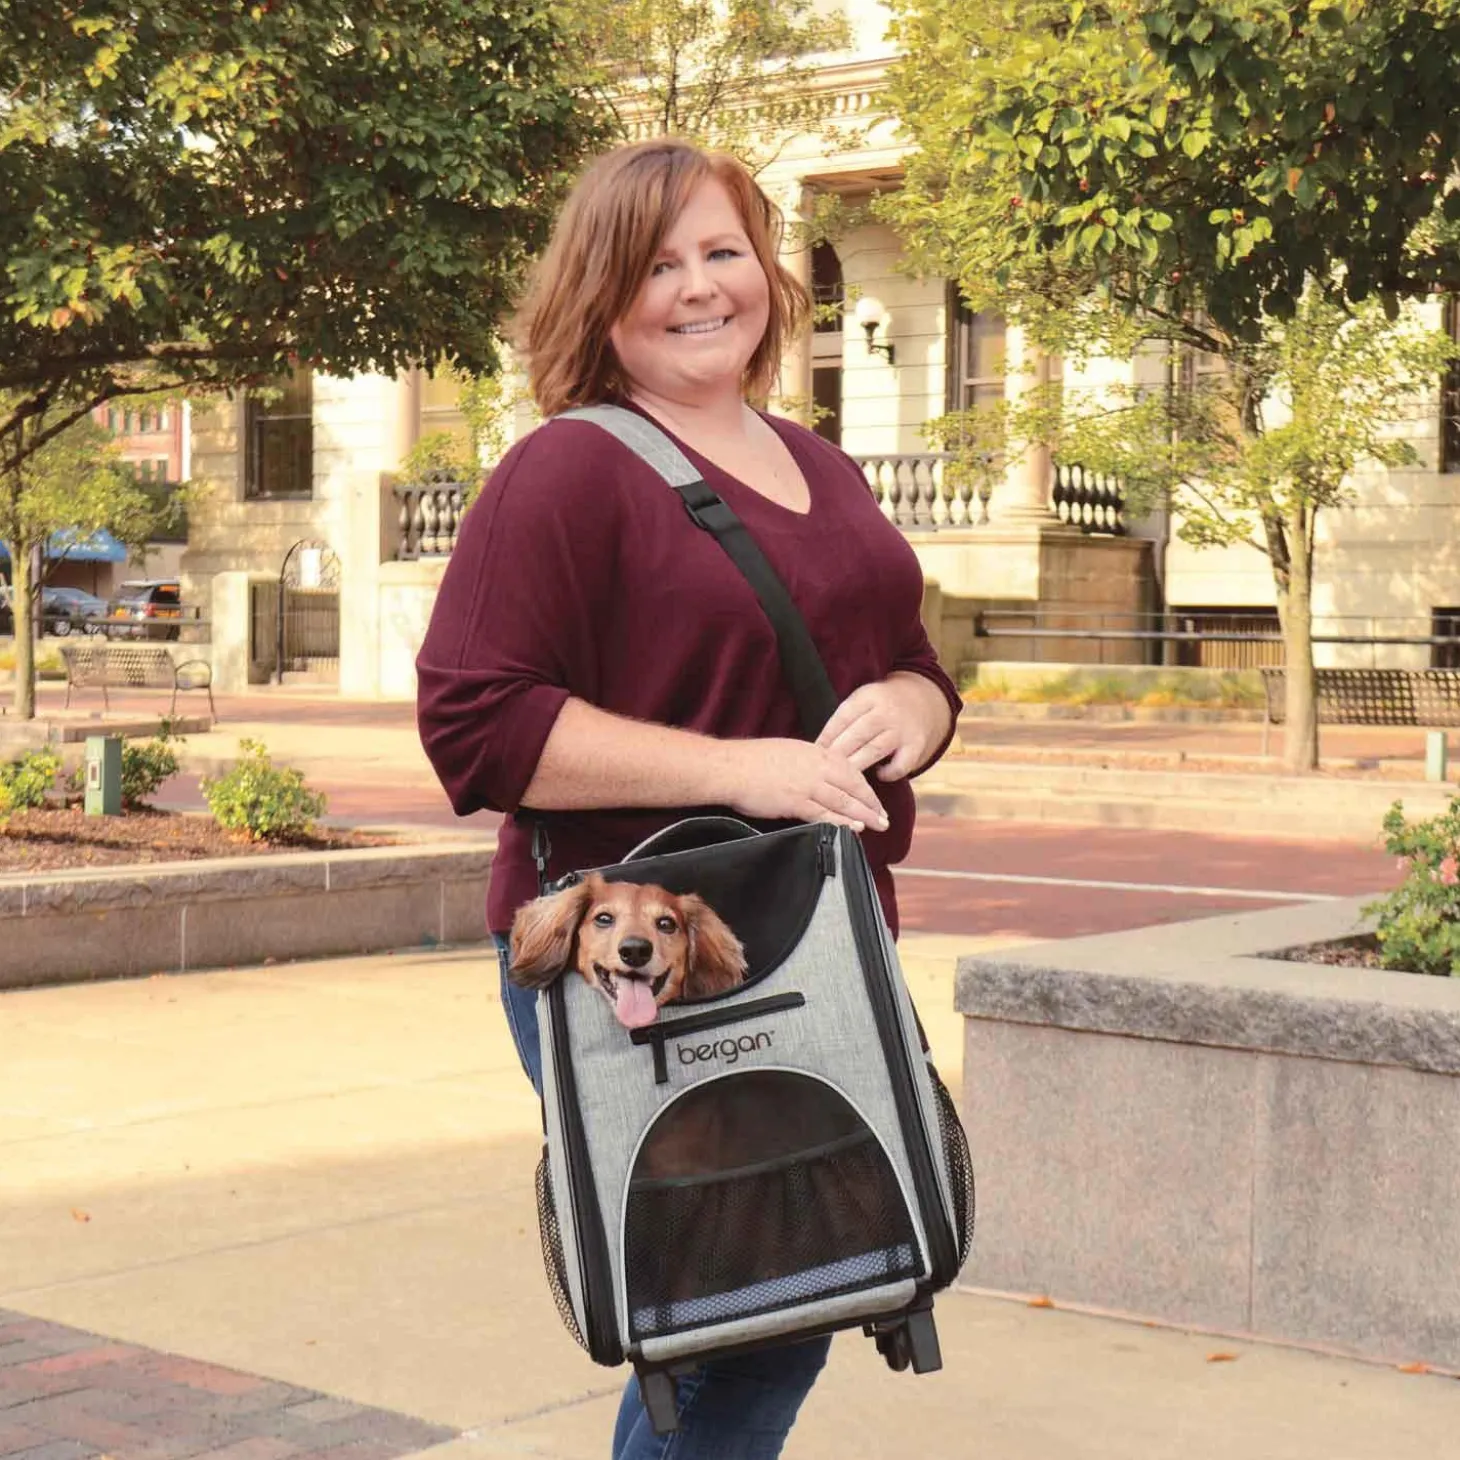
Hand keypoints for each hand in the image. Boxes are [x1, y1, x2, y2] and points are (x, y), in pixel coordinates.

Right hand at [720, 738, 889, 832]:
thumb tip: (821, 779)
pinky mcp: (796, 800)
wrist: (731, 767)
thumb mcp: (789, 752)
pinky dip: (840, 821)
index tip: (874, 801)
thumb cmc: (753, 761)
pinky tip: (852, 828)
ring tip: (876, 826)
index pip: (850, 771)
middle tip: (884, 818)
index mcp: (816, 752)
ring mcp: (807, 783)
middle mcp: (816, 766)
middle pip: (853, 786)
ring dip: (863, 815)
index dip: (865, 788)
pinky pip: (824, 813)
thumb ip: (809, 764)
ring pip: (843, 801)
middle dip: (871, 804)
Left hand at [816, 673, 952, 782]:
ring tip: (842, 778)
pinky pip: (901, 764)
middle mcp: (886, 712)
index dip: (827, 736)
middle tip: (823, 770)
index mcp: (868, 697)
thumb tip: (816, 748)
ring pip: (874, 750)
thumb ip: (844, 719)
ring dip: (856, 765)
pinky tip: (878, 775)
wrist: (921, 700)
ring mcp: (902, 729)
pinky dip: (889, 773)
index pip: (843, 718)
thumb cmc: (880, 706)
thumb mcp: (863, 700)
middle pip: (857, 735)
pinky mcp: (916, 745)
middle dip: (838, 754)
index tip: (815, 752)